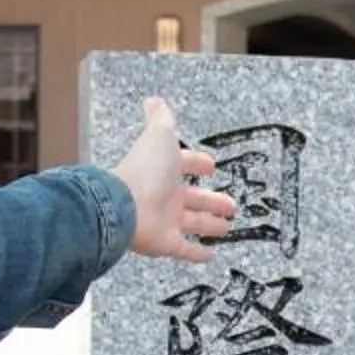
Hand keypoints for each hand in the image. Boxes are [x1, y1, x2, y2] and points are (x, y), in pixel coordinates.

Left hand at [114, 97, 237, 261]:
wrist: (124, 206)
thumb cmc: (143, 171)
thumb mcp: (158, 137)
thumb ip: (161, 119)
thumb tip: (154, 100)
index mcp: (164, 171)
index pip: (184, 165)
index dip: (198, 164)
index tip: (211, 166)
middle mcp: (165, 196)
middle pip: (193, 199)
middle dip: (212, 200)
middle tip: (230, 204)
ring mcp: (165, 220)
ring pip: (193, 223)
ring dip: (210, 225)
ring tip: (228, 226)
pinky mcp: (165, 243)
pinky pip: (184, 249)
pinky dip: (197, 253)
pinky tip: (212, 254)